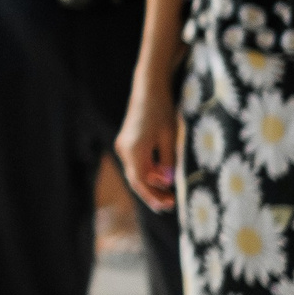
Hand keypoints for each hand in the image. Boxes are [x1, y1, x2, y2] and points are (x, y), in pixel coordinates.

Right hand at [114, 92, 178, 210]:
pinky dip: (148, 172)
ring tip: (169, 192)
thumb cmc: (162, 111)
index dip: (154, 196)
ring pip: (136, 172)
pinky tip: (162, 175)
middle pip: (136, 180)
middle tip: (170, 204)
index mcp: (134, 150)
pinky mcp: (126, 142)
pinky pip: (136, 163)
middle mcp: (124, 150)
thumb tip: (167, 182)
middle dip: (152, 193)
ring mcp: (123, 146)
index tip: (169, 205)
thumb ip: (168, 161)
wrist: (148, 89)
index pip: (141, 182)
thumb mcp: (170, 137)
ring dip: (151, 183)